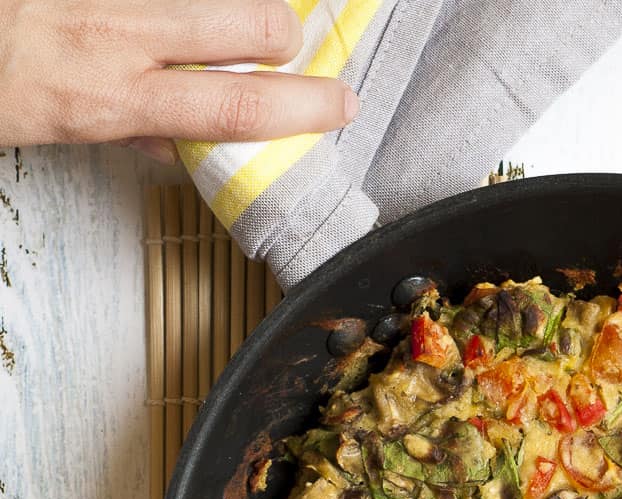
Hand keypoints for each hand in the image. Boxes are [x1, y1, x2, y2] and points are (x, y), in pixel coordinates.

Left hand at [0, 0, 357, 157]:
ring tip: (236, 21)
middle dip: (282, 31)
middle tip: (282, 45)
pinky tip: (187, 13)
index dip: (305, 106)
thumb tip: (178, 138)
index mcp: (114, 96)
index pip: (238, 103)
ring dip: (235, 6)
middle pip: (247, 20)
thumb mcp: (52, 131)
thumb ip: (126, 128)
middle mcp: (116, 32)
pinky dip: (183, 1)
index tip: (344, 105)